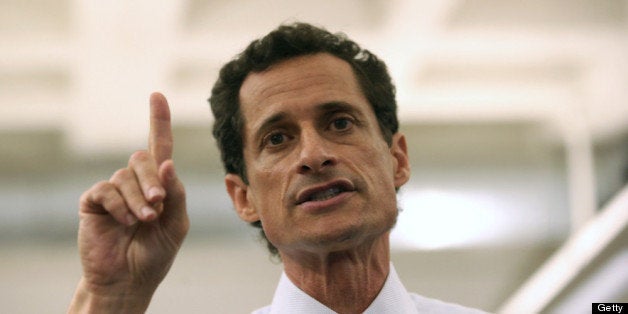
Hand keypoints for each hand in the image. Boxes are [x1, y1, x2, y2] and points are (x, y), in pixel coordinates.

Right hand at [69, 93, 188, 312]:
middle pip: (143, 158)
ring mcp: (113, 190)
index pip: (160, 146)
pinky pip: (106, 190)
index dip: (159, 120)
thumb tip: (167, 163)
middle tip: (157, 206)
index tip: (157, 95)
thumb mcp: (177, 223)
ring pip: (125, 176)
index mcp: (158, 184)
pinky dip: (119, 206)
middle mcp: (135, 181)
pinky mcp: (93, 201)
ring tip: (143, 221)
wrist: (129, 280)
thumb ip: (175, 193)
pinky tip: (125, 222)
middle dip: (152, 181)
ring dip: (138, 199)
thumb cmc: (156, 252)